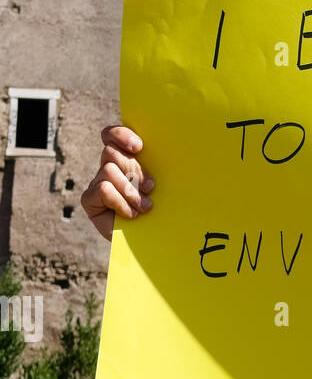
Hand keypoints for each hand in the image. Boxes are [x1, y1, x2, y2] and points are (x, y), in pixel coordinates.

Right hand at [80, 125, 153, 240]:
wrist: (148, 243)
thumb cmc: (156, 214)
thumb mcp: (156, 189)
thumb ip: (150, 171)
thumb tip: (150, 154)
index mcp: (123, 160)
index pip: (111, 135)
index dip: (121, 135)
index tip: (139, 147)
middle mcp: (107, 168)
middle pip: (111, 153)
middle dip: (134, 171)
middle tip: (149, 189)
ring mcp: (96, 183)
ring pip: (109, 170)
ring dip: (130, 190)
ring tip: (143, 207)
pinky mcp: (89, 200)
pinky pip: (103, 189)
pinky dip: (120, 202)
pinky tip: (130, 214)